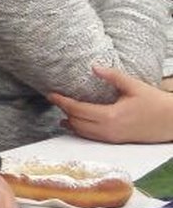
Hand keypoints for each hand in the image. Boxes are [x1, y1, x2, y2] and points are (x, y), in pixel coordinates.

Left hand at [49, 65, 172, 142]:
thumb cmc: (156, 103)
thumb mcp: (134, 86)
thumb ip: (113, 76)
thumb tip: (94, 67)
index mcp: (110, 116)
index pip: (77, 110)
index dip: (62, 102)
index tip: (51, 94)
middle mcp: (108, 129)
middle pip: (76, 121)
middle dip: (63, 110)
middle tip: (55, 99)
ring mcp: (111, 137)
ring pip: (82, 132)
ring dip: (70, 122)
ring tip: (61, 111)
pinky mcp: (115, 140)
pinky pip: (91, 136)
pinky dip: (80, 129)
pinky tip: (75, 124)